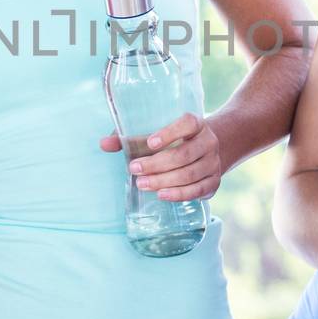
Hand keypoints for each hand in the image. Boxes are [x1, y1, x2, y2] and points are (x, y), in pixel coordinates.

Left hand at [98, 112, 223, 200]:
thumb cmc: (174, 141)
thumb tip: (103, 144)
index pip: (188, 123)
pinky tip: (162, 195)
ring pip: (189, 174)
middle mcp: (208, 142)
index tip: (149, 143)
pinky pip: (197, 190)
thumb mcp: (157, 134)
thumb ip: (130, 138)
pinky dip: (179, 194)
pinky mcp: (213, 182)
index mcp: (196, 124)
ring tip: (142, 184)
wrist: (206, 150)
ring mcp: (213, 163)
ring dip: (163, 181)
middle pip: (183, 154)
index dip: (169, 133)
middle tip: (134, 169)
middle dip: (156, 164)